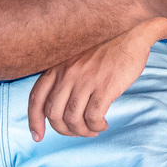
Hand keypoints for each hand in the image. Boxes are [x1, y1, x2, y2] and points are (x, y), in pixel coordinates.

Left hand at [27, 25, 153, 140]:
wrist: (132, 30)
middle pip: (53, 114)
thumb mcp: (77, 54)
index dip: (34, 121)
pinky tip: (103, 124)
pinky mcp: (105, 86)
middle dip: (63, 130)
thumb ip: (66, 73)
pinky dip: (96, 126)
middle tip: (76, 132)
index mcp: (58, 66)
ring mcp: (86, 80)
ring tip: (92, 130)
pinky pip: (93, 117)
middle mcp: (68, 73)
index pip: (36, 98)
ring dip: (81, 131)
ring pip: (73, 119)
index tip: (37, 136)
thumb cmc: (108, 43)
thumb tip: (60, 102)